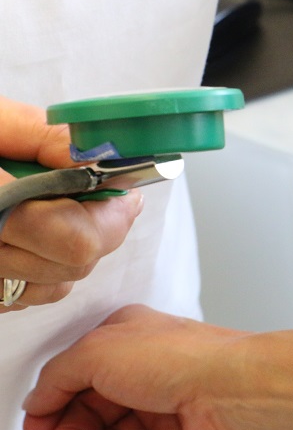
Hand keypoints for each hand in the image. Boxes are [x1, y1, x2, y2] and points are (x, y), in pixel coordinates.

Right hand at [0, 96, 143, 309]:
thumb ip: (40, 136)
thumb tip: (100, 156)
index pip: (74, 238)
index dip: (110, 215)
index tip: (125, 190)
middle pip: (75, 262)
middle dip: (101, 227)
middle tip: (104, 193)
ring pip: (60, 281)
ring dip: (75, 247)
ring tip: (58, 207)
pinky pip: (31, 294)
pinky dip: (45, 267)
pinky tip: (30, 234)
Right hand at [22, 304, 252, 429]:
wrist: (234, 390)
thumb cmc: (177, 359)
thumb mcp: (96, 351)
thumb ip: (57, 376)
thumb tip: (38, 401)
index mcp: (125, 344)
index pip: (74, 379)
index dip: (50, 407)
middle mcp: (144, 376)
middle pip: (87, 418)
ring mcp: (162, 413)